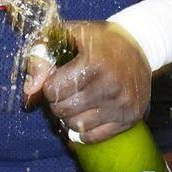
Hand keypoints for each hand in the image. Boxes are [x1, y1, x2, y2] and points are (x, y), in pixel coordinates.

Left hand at [24, 21, 151, 143]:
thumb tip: (29, 90)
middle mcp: (110, 86)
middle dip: (57, 103)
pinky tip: (85, 116)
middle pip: (64, 110)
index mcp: (93, 64)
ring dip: (69, 117)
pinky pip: (95, 137)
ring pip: (77, 126)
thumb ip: (42, 54)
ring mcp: (122, 104)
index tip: (57, 79)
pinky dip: (84, 131)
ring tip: (75, 103)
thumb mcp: (70, 34)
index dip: (49, 86)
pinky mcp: (131, 117)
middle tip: (65, 92)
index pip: (53, 90)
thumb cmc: (100, 39)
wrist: (141, 45)